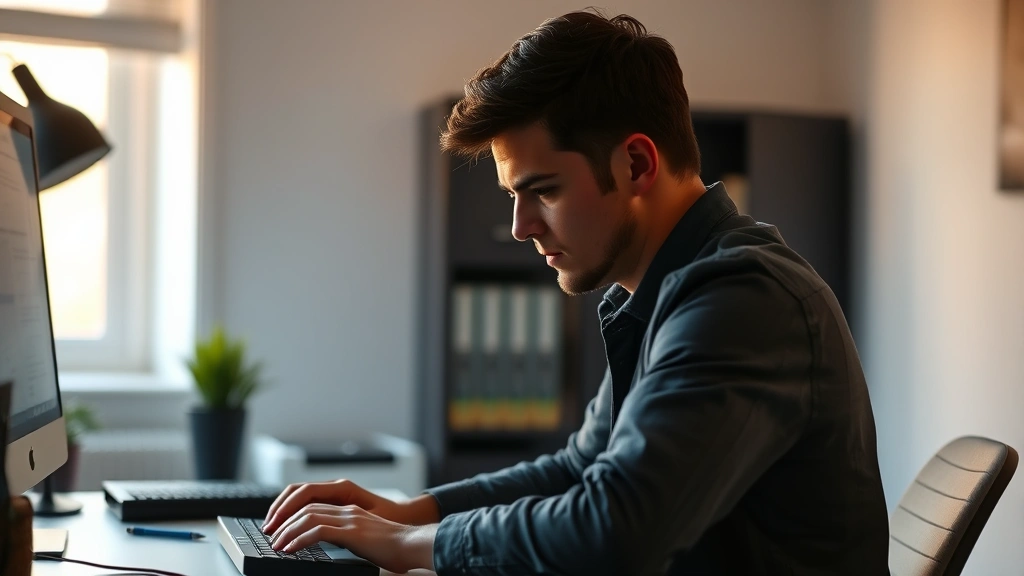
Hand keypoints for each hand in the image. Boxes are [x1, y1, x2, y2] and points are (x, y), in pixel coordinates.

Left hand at [263, 479, 439, 533]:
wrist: (413, 545)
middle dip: (284, 521)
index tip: (280, 528)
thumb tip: (335, 545)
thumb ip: (350, 537)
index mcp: (350, 510)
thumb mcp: (368, 539)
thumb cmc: (396, 547)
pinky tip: (290, 549)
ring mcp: (349, 519)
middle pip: (306, 507)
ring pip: (307, 517)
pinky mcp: (351, 532)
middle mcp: (347, 510)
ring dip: (287, 531)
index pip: (314, 505)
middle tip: (270, 536)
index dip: (293, 514)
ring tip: (276, 544)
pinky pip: (317, 531)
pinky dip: (299, 540)